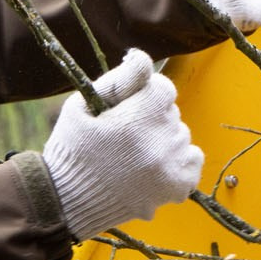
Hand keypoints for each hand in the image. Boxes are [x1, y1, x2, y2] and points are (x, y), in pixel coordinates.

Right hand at [39, 49, 203, 239]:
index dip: (144, 94)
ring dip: (162, 139)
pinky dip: (178, 159)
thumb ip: (119, 79)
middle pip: (171, 112)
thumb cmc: (71, 149)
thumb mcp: (83, 105)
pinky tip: (154, 164)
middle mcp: (160, 142)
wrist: (67, 202)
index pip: (163, 88)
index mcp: (138, 118)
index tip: (127, 107)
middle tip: (122, 135)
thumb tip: (143, 57)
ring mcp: (171, 167)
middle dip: (151, 117)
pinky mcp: (176, 187)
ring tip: (132, 155)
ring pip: (180, 135)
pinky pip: (193, 159)